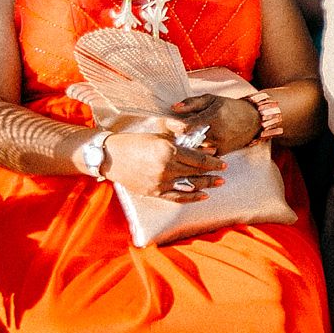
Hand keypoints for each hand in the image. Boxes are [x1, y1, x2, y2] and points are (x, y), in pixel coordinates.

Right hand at [100, 129, 223, 200]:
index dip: (212, 161)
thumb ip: (181, 138)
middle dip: (212, 172)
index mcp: (168, 150)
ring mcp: (160, 181)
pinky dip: (192, 197)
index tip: (222, 162)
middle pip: (196, 172)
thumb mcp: (159, 135)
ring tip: (218, 183)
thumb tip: (204, 144)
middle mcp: (166, 167)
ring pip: (190, 184)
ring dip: (206, 184)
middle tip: (223, 173)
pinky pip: (177, 197)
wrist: (110, 156)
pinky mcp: (154, 192)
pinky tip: (203, 196)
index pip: (198, 158)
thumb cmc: (135, 142)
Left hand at [169, 93, 262, 155]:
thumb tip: (173, 108)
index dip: (172, 125)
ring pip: (192, 149)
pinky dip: (194, 149)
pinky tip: (192, 143)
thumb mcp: (212, 99)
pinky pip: (201, 154)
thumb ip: (191, 103)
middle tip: (171, 130)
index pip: (184, 126)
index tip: (168, 121)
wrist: (254, 121)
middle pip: (185, 140)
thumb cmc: (231, 107)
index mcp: (212, 118)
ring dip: (184, 144)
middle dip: (176, 135)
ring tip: (180, 137)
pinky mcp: (221, 153)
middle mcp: (215, 134)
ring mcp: (218, 145)